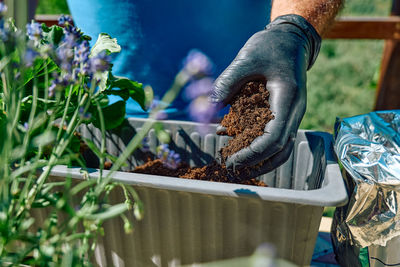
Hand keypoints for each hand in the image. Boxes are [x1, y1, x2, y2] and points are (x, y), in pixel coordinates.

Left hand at [211, 14, 320, 173]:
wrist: (291, 40)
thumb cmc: (271, 46)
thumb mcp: (247, 58)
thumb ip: (227, 81)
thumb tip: (209, 106)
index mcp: (287, 98)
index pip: (274, 137)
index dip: (252, 153)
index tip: (231, 158)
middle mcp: (294, 111)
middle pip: (280, 149)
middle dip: (255, 162)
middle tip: (230, 167)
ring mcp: (292, 114)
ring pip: (282, 149)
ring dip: (261, 161)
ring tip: (237, 166)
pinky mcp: (285, 114)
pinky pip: (276, 138)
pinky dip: (260, 148)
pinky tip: (240, 148)